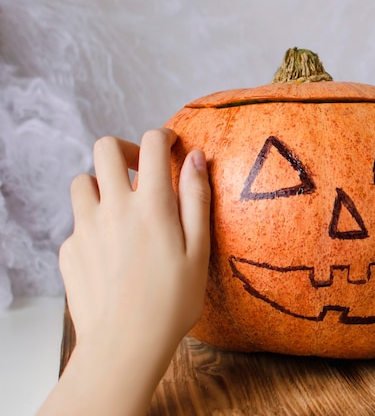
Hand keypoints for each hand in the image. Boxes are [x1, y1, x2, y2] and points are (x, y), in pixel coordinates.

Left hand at [40, 129, 210, 415]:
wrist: (125, 345)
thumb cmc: (172, 301)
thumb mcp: (198, 249)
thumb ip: (196, 198)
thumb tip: (196, 158)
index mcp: (151, 205)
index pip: (151, 145)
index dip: (163, 136)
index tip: (170, 145)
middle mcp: (113, 208)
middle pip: (105, 148)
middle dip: (125, 149)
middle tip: (139, 170)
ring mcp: (85, 227)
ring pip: (82, 180)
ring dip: (101, 183)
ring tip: (120, 207)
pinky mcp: (69, 249)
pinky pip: (76, 221)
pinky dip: (92, 222)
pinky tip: (110, 249)